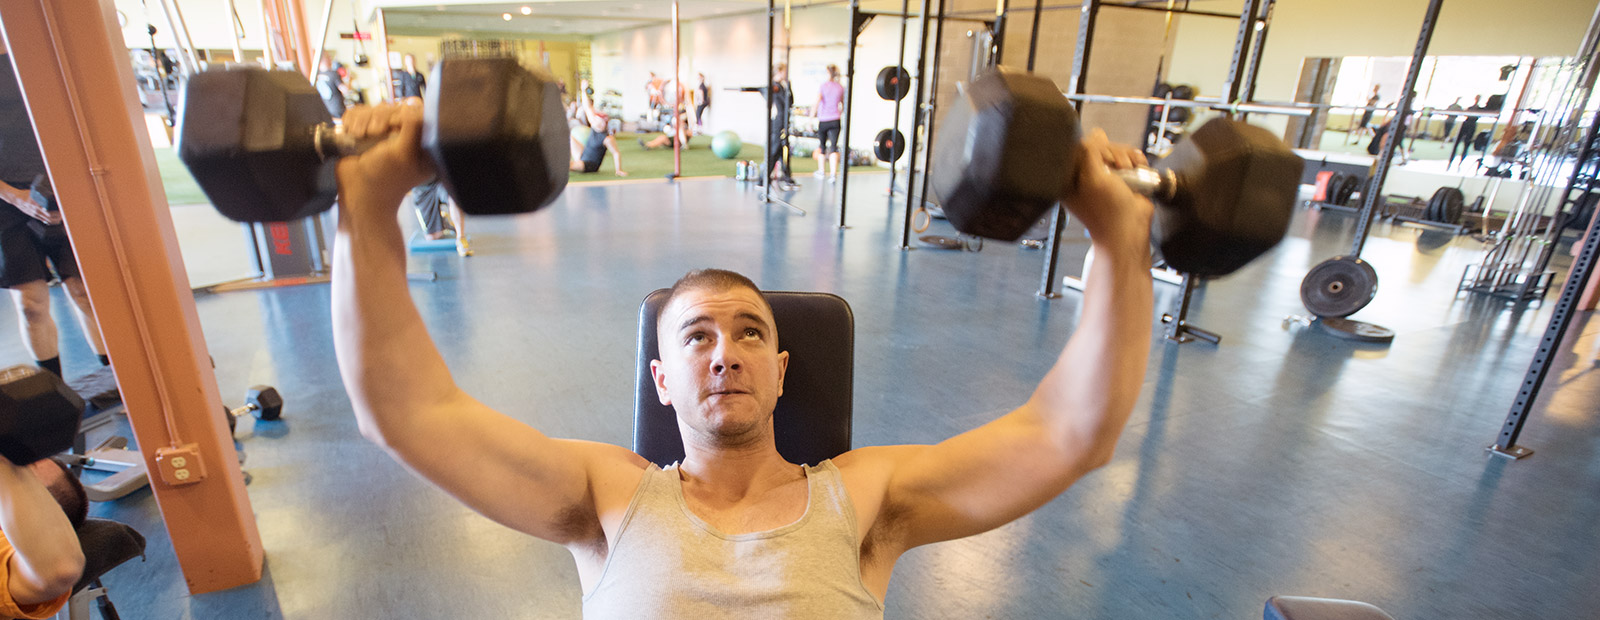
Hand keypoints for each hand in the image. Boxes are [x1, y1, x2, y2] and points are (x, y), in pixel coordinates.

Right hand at [0, 184, 59, 225]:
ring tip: (61, 218)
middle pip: (49, 218)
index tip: (62, 212)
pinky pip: (43, 220)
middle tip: (64, 215)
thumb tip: (51, 193)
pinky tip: (54, 220)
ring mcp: (34, 214)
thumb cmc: (25, 194)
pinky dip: (50, 221)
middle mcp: (35, 212)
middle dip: (58, 217)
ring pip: (47, 220)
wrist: (15, 198)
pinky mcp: (33, 215)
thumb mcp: (34, 193)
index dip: (56, 214)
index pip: (49, 213)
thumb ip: (41, 195)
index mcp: (36, 206)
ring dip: (55, 220)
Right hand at [335, 98, 434, 222]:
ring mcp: (384, 133)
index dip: (401, 112)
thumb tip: (410, 105)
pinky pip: (357, 112)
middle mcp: (404, 134)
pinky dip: (351, 120)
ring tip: (360, 136)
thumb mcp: (404, 153)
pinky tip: (352, 133)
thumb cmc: (384, 177)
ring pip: (373, 107)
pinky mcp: (364, 132)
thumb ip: (412, 126)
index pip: (416, 109)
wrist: (358, 193)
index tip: (390, 127)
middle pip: (393, 106)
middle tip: (372, 134)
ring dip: (362, 120)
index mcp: (422, 140)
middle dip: (378, 118)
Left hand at [1061, 129, 1153, 252]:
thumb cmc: (1108, 212)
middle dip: (1114, 153)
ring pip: (1116, 150)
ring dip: (1127, 157)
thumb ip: (1090, 153)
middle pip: (1100, 146)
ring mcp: (1105, 176)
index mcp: (1070, 178)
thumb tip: (1096, 134)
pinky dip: (1135, 160)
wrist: (1130, 229)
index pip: (1079, 146)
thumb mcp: (1093, 178)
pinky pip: (1128, 158)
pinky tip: (1138, 167)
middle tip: (1119, 167)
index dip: (1095, 148)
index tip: (1103, 160)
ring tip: (1130, 170)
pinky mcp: (1121, 178)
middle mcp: (1086, 176)